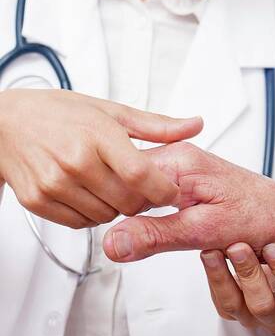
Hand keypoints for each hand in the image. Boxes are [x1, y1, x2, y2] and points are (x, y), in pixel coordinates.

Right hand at [0, 89, 202, 228]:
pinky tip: (88, 193)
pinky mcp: (38, 201)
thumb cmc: (58, 114)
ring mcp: (54, 183)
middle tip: (138, 185)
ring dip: (116, 206)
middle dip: (142, 199)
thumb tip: (194, 125)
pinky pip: (82, 224)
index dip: (164, 190)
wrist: (4, 124)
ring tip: (108, 184)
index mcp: (97, 135)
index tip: (172, 191)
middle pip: (129, 201)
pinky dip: (92, 214)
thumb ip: (157, 125)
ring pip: (107, 216)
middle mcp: (74, 161)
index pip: (142, 175)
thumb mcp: (111, 111)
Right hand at [103, 142, 274, 262]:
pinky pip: (148, 191)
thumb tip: (112, 244)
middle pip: (124, 179)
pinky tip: (158, 225)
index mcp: (179, 161)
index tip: (125, 231)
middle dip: (123, 210)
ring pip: (134, 186)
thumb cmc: (260, 218)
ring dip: (134, 212)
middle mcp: (178, 156)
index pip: (121, 176)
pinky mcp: (185, 180)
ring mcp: (181, 166)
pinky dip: (146, 211)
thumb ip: (156, 235)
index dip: (116, 208)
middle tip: (146, 233)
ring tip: (158, 229)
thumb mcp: (205, 232)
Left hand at [200, 188, 274, 333]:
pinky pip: (221, 303)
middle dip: (250, 274)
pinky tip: (208, 257)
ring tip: (212, 252)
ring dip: (223, 278)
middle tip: (238, 248)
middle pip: (265, 305)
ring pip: (237, 307)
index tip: (273, 245)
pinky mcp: (233, 311)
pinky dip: (213, 279)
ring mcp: (254, 314)